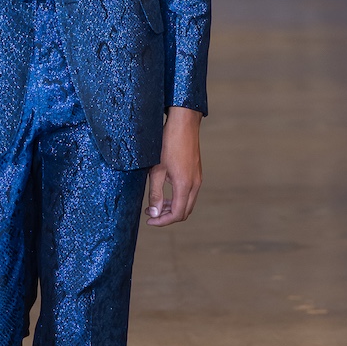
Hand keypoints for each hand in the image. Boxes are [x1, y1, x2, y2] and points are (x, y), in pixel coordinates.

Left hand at [146, 107, 201, 226]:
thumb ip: (156, 194)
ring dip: (172, 207)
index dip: (162, 222)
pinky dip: (177, 198)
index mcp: (185, 186)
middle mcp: (195, 184)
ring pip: (187, 202)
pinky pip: (189, 193)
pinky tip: (165, 191)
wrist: (183, 123)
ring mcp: (197, 178)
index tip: (149, 221)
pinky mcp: (196, 172)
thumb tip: (154, 213)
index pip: (177, 214)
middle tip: (151, 214)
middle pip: (184, 212)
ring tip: (155, 204)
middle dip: (167, 217)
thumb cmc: (167, 143)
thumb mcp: (156, 170)